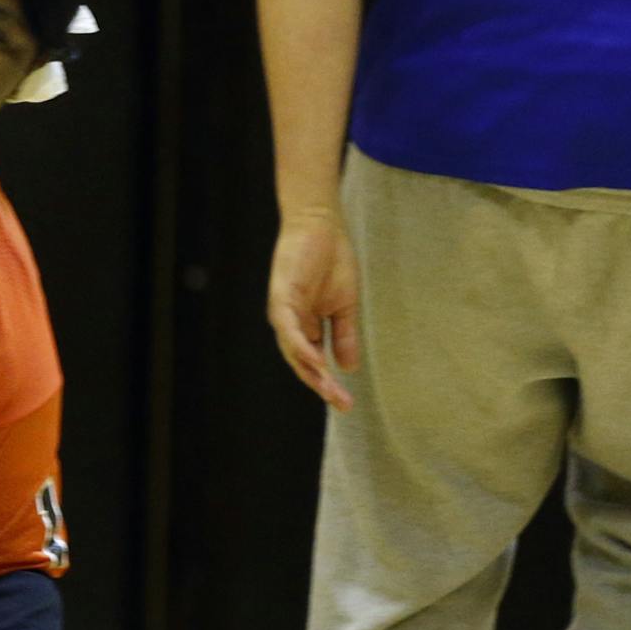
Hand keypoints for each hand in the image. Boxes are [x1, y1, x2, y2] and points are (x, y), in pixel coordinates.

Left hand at [266, 208, 360, 411]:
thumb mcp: (345, 305)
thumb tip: (348, 368)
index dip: (328, 384)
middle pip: (303, 363)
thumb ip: (344, 335)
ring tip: (330, 389)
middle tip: (343, 404)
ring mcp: (284, 311)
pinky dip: (300, 345)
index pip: (313, 363)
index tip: (347, 404)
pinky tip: (316, 360)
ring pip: (294, 350)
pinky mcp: (281, 296)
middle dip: (322, 385)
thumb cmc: (331, 260)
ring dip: (312, 371)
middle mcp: (290, 324)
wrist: (322, 225)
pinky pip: (289, 328)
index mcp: (304, 327)